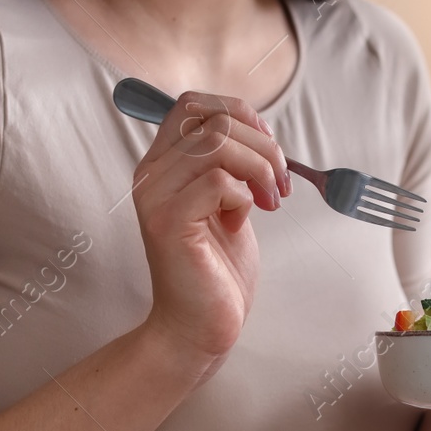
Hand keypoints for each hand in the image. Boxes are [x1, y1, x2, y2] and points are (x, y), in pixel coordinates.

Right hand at [134, 91, 288, 365]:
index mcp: (162, 164)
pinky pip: (217, 181)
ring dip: (260, 169)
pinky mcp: (169, 222)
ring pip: (218, 144)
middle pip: (213, 119)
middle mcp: (151, 173)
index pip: (193, 103)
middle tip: (280, 185)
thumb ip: (230, 166)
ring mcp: (156, 196)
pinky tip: (242, 223)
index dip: (240, 114)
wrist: (197, 327)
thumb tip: (260, 132)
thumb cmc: (216, 270)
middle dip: (262, 146)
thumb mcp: (227, 203)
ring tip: (271, 201)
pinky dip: (244, 197)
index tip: (268, 149)